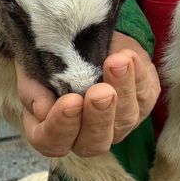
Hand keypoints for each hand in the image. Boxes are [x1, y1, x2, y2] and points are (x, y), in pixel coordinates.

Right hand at [17, 32, 160, 157]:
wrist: (78, 37)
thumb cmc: (52, 62)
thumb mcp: (34, 72)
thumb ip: (33, 92)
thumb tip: (43, 110)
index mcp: (56, 133)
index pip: (54, 143)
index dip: (62, 127)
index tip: (69, 101)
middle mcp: (89, 136)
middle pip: (96, 142)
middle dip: (100, 116)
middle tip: (100, 92)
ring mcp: (119, 123)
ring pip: (126, 119)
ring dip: (123, 90)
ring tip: (117, 63)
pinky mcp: (143, 102)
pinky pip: (146, 95)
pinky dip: (139, 74)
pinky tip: (128, 56)